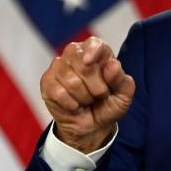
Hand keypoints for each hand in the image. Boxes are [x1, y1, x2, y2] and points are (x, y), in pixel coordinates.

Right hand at [40, 36, 135, 152]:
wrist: (91, 125)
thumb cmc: (108, 105)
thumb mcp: (123, 96)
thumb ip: (121, 80)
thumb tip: (113, 65)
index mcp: (97, 50)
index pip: (94, 44)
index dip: (92, 52)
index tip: (89, 62)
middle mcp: (75, 53)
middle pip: (83, 65)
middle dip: (96, 87)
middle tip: (99, 94)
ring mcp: (58, 66)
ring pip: (71, 81)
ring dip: (84, 97)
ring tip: (86, 99)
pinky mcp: (47, 81)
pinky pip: (59, 93)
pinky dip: (71, 104)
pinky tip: (74, 105)